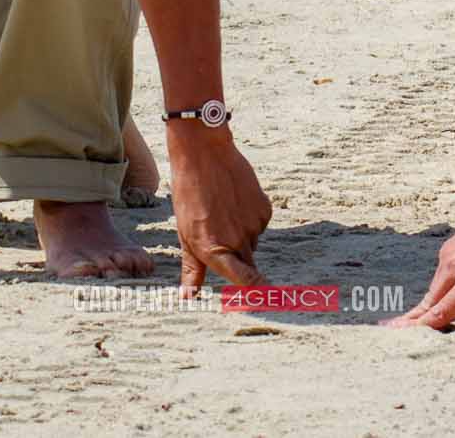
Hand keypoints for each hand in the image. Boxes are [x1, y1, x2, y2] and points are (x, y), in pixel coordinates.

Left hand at [163, 124, 270, 292]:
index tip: (269, 300)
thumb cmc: (189, 194)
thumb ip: (192, 267)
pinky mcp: (264, 209)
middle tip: (221, 233)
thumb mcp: (185, 233)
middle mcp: (237, 242)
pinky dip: (250, 217)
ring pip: (252, 240)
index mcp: (214, 250)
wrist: (204, 154)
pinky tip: (234, 200)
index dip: (259, 292)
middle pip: (247, 263)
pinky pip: (260, 223)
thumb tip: (189, 296)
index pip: (246, 280)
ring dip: (241, 233)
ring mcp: (253, 225)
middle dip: (238, 258)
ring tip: (221, 209)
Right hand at [389, 190, 454, 333]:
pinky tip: (428, 306)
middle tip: (387, 335)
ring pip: (432, 292)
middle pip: (429, 304)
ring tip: (402, 326)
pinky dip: (430, 296)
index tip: (403, 340)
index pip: (443, 311)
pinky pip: (438, 280)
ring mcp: (450, 257)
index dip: (424, 328)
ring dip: (420, 310)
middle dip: (411, 322)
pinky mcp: (450, 250)